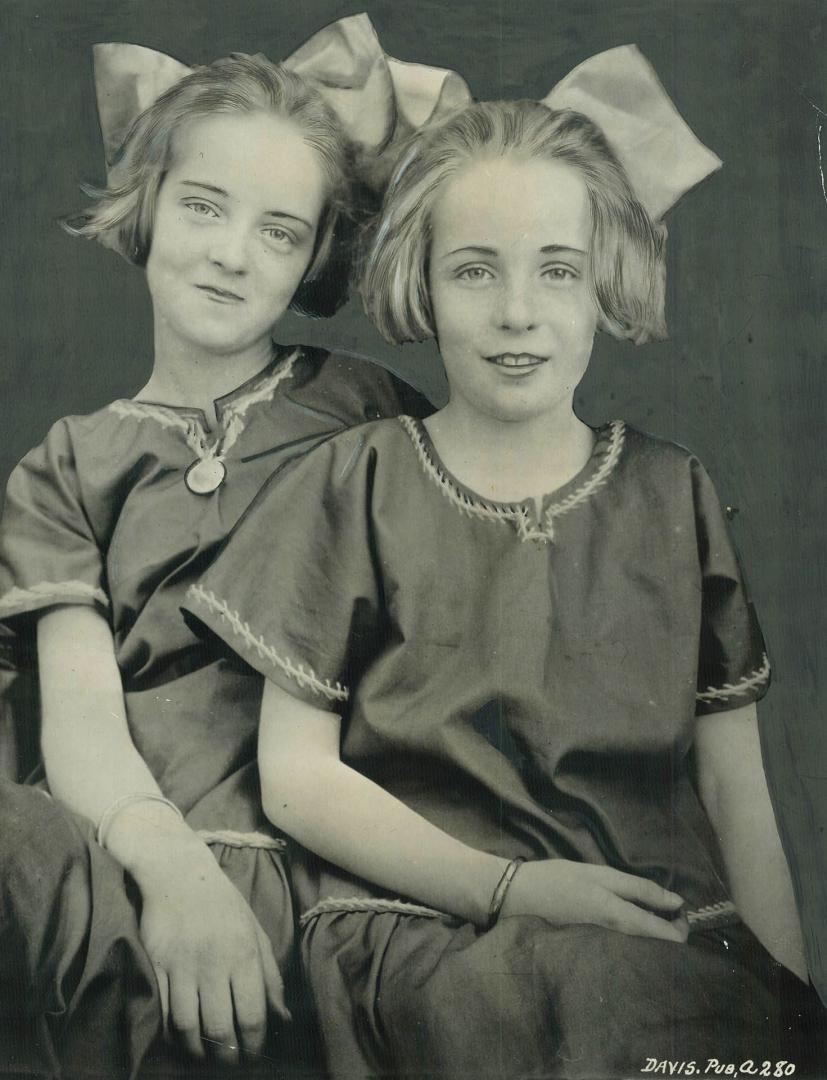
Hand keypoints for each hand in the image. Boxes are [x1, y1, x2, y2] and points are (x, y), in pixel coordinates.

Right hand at [138, 853, 290, 1064]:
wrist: (179, 873)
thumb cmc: (223, 904)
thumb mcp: (256, 932)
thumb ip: (271, 976)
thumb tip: (284, 1018)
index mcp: (244, 953)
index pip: (252, 1015)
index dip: (253, 1045)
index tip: (253, 1056)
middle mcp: (214, 962)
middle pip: (219, 1029)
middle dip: (227, 1057)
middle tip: (231, 1064)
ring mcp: (182, 965)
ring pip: (188, 1028)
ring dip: (198, 1052)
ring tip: (206, 1056)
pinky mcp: (156, 966)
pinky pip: (162, 1013)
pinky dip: (172, 1034)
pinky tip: (182, 1038)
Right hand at [500, 859, 688, 942]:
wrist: (520, 896)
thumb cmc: (561, 879)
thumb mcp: (601, 875)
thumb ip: (638, 889)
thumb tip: (676, 902)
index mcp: (619, 918)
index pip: (665, 936)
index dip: (682, 929)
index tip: (683, 914)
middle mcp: (615, 939)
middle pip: (657, 947)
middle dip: (671, 932)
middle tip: (669, 912)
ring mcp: (604, 946)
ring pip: (643, 947)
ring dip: (654, 934)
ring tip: (655, 916)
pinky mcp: (595, 946)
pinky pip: (626, 945)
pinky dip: (637, 936)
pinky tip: (632, 923)